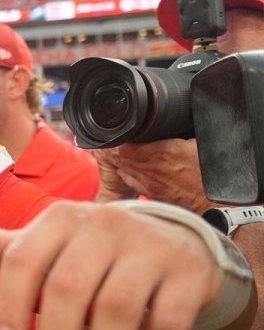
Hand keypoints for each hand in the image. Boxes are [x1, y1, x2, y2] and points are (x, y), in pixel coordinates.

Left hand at [0, 200, 222, 329]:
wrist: (174, 240)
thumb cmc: (94, 253)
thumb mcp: (50, 246)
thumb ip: (7, 251)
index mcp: (59, 220)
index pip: (23, 259)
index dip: (9, 303)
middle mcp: (103, 225)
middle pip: (68, 290)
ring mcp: (149, 246)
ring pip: (118, 310)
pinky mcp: (188, 272)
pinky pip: (166, 324)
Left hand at [99, 139, 213, 213]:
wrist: (217, 205)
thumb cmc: (212, 176)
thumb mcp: (200, 145)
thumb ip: (180, 134)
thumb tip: (172, 124)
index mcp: (163, 153)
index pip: (126, 146)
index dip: (119, 139)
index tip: (118, 134)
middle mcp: (152, 169)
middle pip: (120, 157)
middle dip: (114, 149)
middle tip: (111, 142)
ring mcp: (150, 184)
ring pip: (123, 170)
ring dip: (119, 161)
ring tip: (115, 153)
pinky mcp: (152, 195)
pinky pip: (132, 182)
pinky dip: (127, 174)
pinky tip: (127, 169)